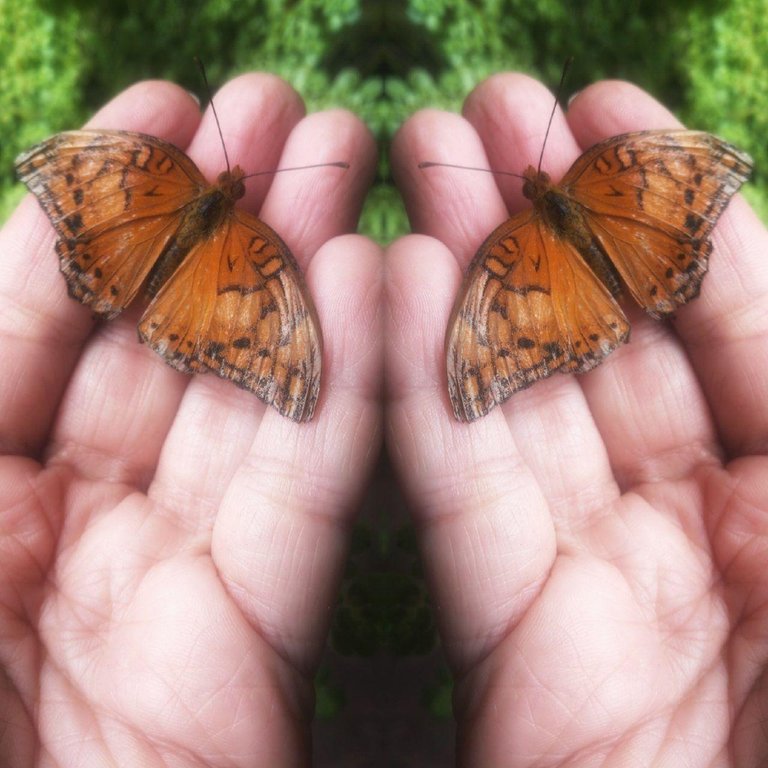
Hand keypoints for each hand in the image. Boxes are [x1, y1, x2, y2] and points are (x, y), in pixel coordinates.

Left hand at [0, 75, 380, 764]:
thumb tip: (29, 230)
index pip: (39, 314)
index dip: (104, 208)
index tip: (167, 107)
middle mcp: (68, 516)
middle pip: (161, 341)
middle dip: (222, 215)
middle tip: (279, 113)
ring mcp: (166, 573)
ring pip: (248, 400)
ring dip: (298, 277)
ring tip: (338, 161)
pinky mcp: (249, 637)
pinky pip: (302, 493)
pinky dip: (340, 391)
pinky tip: (371, 284)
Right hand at [387, 73, 767, 764]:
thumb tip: (748, 237)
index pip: (726, 312)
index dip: (662, 206)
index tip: (599, 105)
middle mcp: (700, 514)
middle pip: (606, 338)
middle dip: (545, 215)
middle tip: (487, 111)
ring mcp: (601, 571)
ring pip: (520, 398)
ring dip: (470, 275)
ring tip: (427, 159)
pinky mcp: (517, 635)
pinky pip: (464, 494)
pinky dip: (429, 393)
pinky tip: (399, 286)